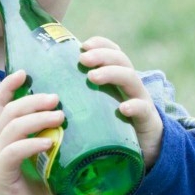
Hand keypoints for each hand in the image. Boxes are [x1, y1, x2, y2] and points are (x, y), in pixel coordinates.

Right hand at [0, 70, 60, 194]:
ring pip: (11, 127)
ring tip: (59, 117)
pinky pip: (13, 153)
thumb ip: (57, 138)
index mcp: (6, 134)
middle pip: (9, 110)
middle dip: (32, 99)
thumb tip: (87, 118)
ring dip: (36, 119)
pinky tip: (50, 143)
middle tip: (57, 98)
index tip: (26, 71)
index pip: (0, 103)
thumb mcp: (48, 157)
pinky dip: (31, 144)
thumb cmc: (36, 185)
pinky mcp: (1, 173)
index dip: (9, 85)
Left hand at [79, 36, 163, 169]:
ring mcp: (141, 100)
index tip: (83, 45)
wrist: (146, 150)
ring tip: (93, 77)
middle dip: (102, 55)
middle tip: (83, 59)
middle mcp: (131, 85)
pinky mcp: (147, 120)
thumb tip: (47, 91)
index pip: (113, 53)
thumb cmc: (114, 127)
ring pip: (131, 79)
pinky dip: (134, 106)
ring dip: (112, 73)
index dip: (101, 44)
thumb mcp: (99, 107)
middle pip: (121, 60)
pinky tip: (123, 108)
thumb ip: (82, 97)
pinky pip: (143, 110)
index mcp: (119, 79)